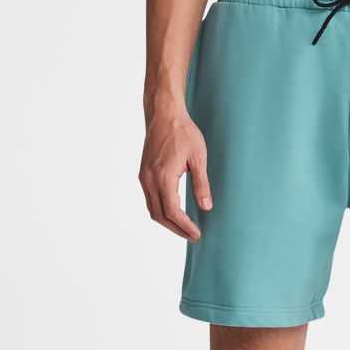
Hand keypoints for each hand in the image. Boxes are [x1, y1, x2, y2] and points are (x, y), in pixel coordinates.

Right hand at [139, 105, 211, 240]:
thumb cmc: (183, 132)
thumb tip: (206, 207)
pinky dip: (161, 211)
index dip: (185, 226)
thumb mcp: (198, 157)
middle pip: (160, 216)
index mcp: (163, 176)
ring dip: (168, 222)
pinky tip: (175, 213)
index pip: (172, 211)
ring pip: (153, 210)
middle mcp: (149, 179)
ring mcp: (144, 177)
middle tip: (193, 236)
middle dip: (176, 229)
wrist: (163, 114)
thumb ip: (201, 184)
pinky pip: (150, 200)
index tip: (197, 234)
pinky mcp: (143, 174)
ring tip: (185, 229)